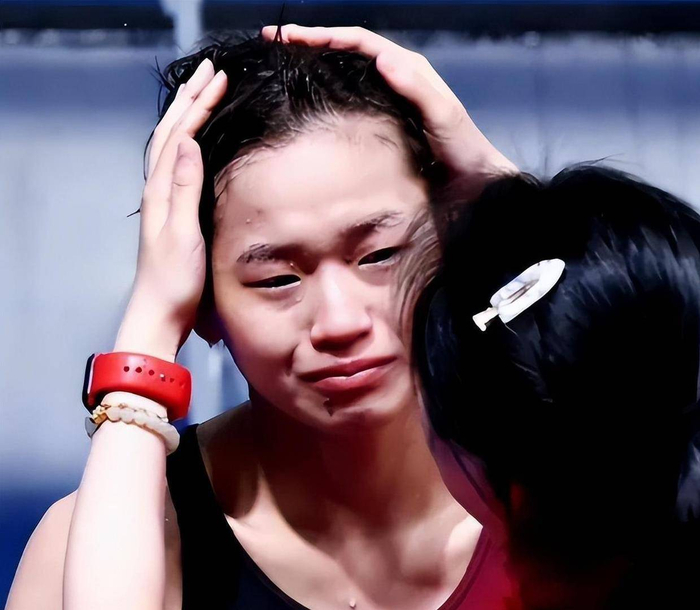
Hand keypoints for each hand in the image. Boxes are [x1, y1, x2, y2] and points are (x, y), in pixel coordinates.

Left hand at [115, 59, 227, 361]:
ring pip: (171, 145)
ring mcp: (163, 200)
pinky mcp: (172, 211)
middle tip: (210, 71)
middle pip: (171, 133)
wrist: (160, 312)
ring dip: (185, 114)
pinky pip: (176, 163)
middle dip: (190, 98)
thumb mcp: (182, 234)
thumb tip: (189, 143)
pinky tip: (194, 140)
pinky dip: (185, 140)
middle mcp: (158, 190)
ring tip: (201, 92)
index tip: (218, 78)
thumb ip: (184, 189)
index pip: (180, 135)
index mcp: (160, 191)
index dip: (198, 105)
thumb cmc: (174, 280)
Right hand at [261, 25, 516, 190]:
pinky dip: (326, 93)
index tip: (288, 36)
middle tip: (274, 43)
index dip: (322, 34)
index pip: (358, 41)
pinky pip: (349, 100)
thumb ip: (418, 88)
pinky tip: (308, 101)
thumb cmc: (462, 149)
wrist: (473, 181)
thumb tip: (382, 58)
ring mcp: (386, 100)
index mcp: (407, 68)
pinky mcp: (382, 122)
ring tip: (282, 65)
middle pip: (346, 50)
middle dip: (310, 42)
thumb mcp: (444, 116)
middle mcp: (394, 77)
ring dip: (314, 65)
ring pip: (344, 73)